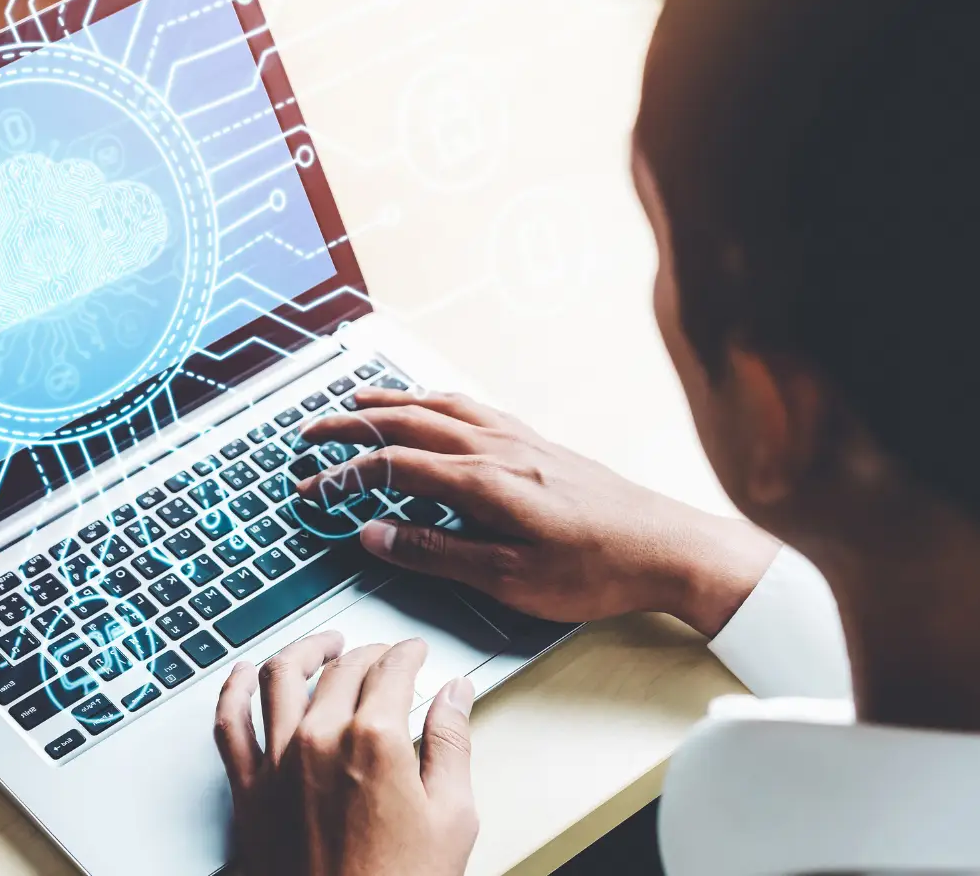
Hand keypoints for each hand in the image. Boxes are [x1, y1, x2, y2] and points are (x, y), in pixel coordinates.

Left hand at [214, 632, 478, 875]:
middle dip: (368, 652)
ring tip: (322, 647)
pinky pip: (229, 723)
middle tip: (383, 656)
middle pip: (342, 668)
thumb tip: (455, 696)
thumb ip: (452, 744)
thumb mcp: (451, 817)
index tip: (414, 653)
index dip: (407, 653)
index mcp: (374, 739)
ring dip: (305, 651)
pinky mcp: (248, 789)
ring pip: (280, 676)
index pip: (391, 669)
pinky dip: (234, 689)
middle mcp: (319, 739)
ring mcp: (277, 762)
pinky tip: (245, 675)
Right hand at [299, 388, 779, 634]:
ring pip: (441, 405)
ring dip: (392, 400)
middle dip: (352, 422)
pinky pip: (473, 407)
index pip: (393, 466)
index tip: (311, 492)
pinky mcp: (540, 443)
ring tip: (358, 400)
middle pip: (409, 422)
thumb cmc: (596, 571)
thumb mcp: (510, 580)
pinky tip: (434, 405)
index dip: (344, 477)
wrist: (669, 547)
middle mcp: (497, 449)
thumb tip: (375, 534)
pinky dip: (437, 399)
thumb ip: (437, 554)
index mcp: (483, 483)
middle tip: (311, 431)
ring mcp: (521, 440)